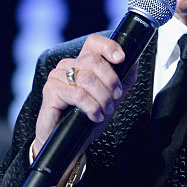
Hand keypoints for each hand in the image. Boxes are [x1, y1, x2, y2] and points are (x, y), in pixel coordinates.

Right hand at [33, 34, 137, 154]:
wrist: (68, 143)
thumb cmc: (86, 119)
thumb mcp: (110, 98)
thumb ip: (123, 80)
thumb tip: (135, 62)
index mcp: (82, 64)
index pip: (94, 43)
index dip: (109, 46)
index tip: (121, 58)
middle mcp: (68, 66)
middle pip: (94, 61)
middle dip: (111, 82)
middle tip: (114, 98)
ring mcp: (57, 77)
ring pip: (88, 78)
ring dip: (102, 98)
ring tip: (103, 111)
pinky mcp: (51, 90)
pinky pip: (78, 94)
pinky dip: (91, 107)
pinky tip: (94, 116)